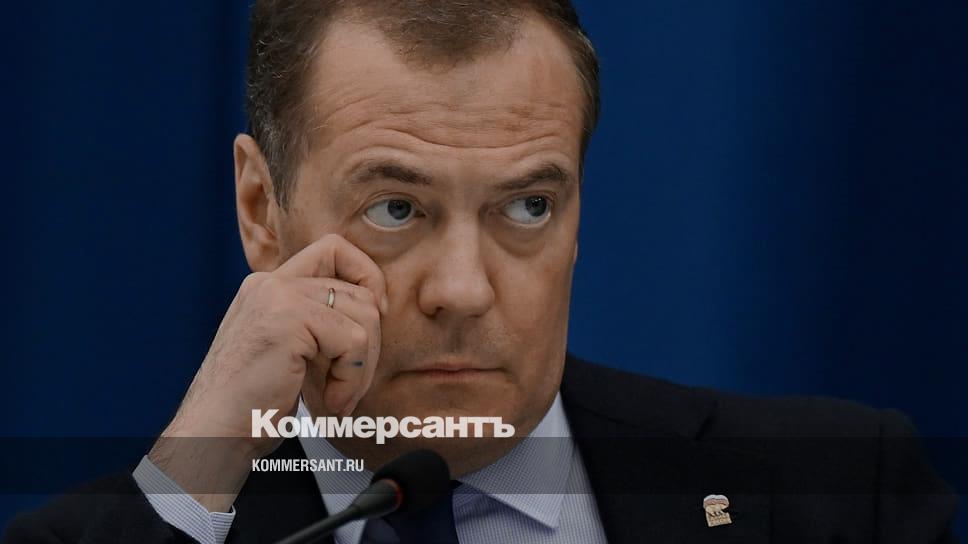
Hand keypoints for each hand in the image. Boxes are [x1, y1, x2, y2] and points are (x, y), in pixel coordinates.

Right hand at [148, 234, 386, 510]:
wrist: (214, 435)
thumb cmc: (252, 405)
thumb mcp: (289, 350)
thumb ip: (319, 321)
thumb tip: (377, 307)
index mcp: (269, 286)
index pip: (334, 249)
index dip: (367, 277)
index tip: (374, 317)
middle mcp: (271, 283)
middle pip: (359, 291)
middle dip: (369, 343)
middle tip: (349, 384)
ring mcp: (278, 297)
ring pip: (363, 317)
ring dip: (361, 367)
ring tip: (337, 399)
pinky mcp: (288, 320)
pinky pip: (353, 341)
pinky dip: (352, 378)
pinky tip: (331, 403)